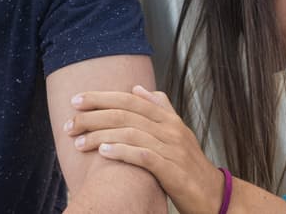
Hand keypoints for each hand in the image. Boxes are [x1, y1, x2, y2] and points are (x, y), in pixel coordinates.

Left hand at [66, 85, 224, 213]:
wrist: (214, 195)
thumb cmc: (189, 165)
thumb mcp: (177, 132)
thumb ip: (160, 109)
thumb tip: (139, 89)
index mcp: (169, 118)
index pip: (130, 100)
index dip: (102, 98)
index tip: (76, 100)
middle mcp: (171, 130)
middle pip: (126, 113)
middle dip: (94, 115)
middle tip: (70, 122)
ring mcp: (173, 149)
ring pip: (131, 133)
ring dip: (101, 136)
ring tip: (80, 142)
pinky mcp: (173, 171)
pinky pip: (144, 157)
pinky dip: (122, 152)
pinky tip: (104, 152)